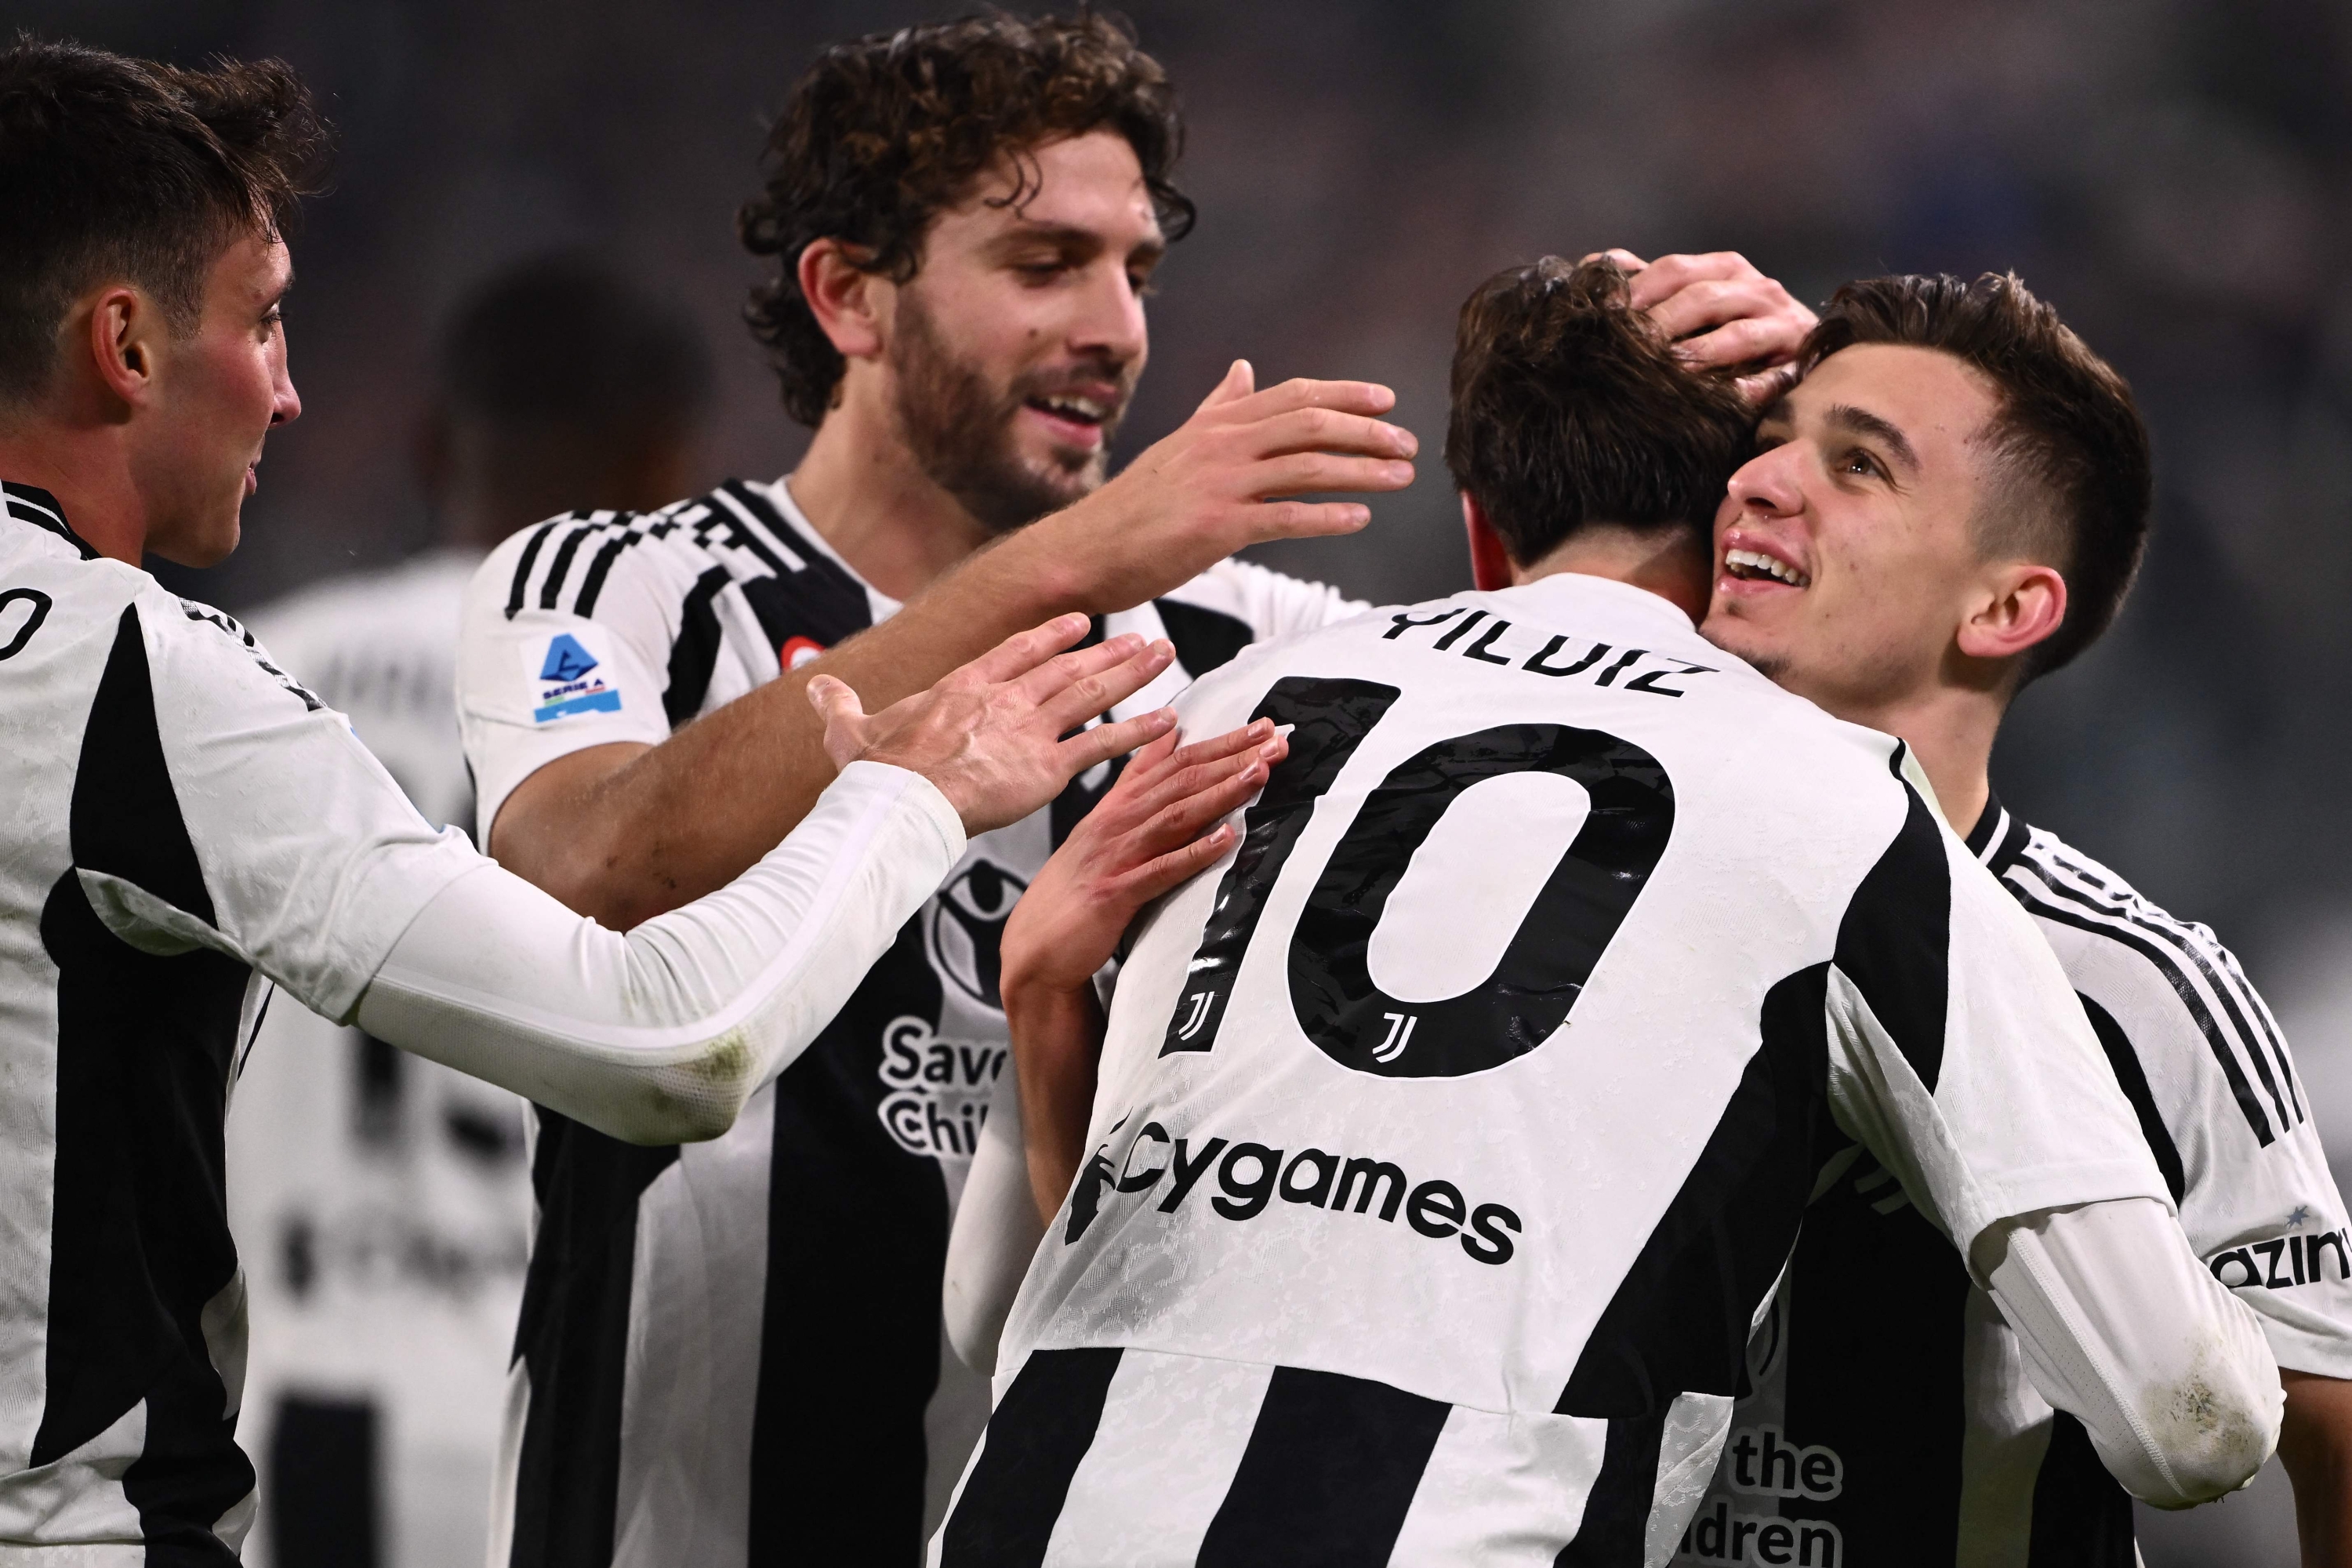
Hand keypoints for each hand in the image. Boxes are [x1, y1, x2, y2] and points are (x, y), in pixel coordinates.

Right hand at [806, 614, 1177, 833]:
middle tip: (1144, 639)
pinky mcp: (1046, 767)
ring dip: (1131, 675)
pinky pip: (1101, 746)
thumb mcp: (850, 730)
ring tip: (1163, 658)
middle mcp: (1004, 700)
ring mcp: (1028, 730)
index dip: (1050, 637)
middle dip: (1109, 653)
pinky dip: (1136, 732)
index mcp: (964, 687)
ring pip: (1091, 693)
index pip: (1016, 651)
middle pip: (1067, 668)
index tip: (1079, 624)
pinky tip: (1166, 723)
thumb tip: (815, 685)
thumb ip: (840, 705)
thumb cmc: (877, 773)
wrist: (901, 802)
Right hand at [998, 716, 1286, 1219]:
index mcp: (1113, 808)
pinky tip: (1227, 840)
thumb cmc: (1074, 893)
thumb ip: (1134, 788)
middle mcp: (1113, 824)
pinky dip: (1193, 853)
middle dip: (1229, 756)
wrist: (1034, 951)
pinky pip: (1159, 871)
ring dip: (1219, 793)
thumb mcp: (1102, 832)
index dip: (1217, 742)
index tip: (1261, 726)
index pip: (1171, 764)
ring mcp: (1112, 857)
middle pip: (1178, 781)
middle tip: (1276, 738)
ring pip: (1173, 816)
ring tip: (1259, 773)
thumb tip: (1167, 743)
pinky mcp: (1113, 895)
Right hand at [1025, 360, 1417, 612]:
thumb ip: (1216, 408)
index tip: (1386, 401)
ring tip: (1401, 477)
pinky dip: (1327, 516)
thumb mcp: (1178, 446)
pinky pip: (1284, 517)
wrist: (1084, 550)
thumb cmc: (1134, 507)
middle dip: (1366, 431)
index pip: (1292, 395)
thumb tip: (1243, 369)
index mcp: (1215, 423)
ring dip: (1361, 470)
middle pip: (1309, 423)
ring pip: (1306, 467)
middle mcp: (1221, 444)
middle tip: (1407, 442)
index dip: (1344, 394)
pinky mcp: (1216, 526)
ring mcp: (1219, 484)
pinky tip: (1359, 518)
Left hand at [1584, 248, 1817, 404]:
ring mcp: (1782, 324)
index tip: (1600, 316)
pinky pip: (1770, 379)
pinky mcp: (1799, 364)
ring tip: (1663, 374)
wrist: (1797, 358)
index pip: (1674, 271)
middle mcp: (1756, 289)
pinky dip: (1743, 390)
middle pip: (1701, 298)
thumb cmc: (1730, 333)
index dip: (1636, 290)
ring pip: (1736, 336)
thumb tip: (1597, 264)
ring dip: (1697, 356)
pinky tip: (1716, 401)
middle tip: (1626, 351)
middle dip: (1660, 324)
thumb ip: (1650, 284)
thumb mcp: (1690, 301)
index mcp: (1725, 270)